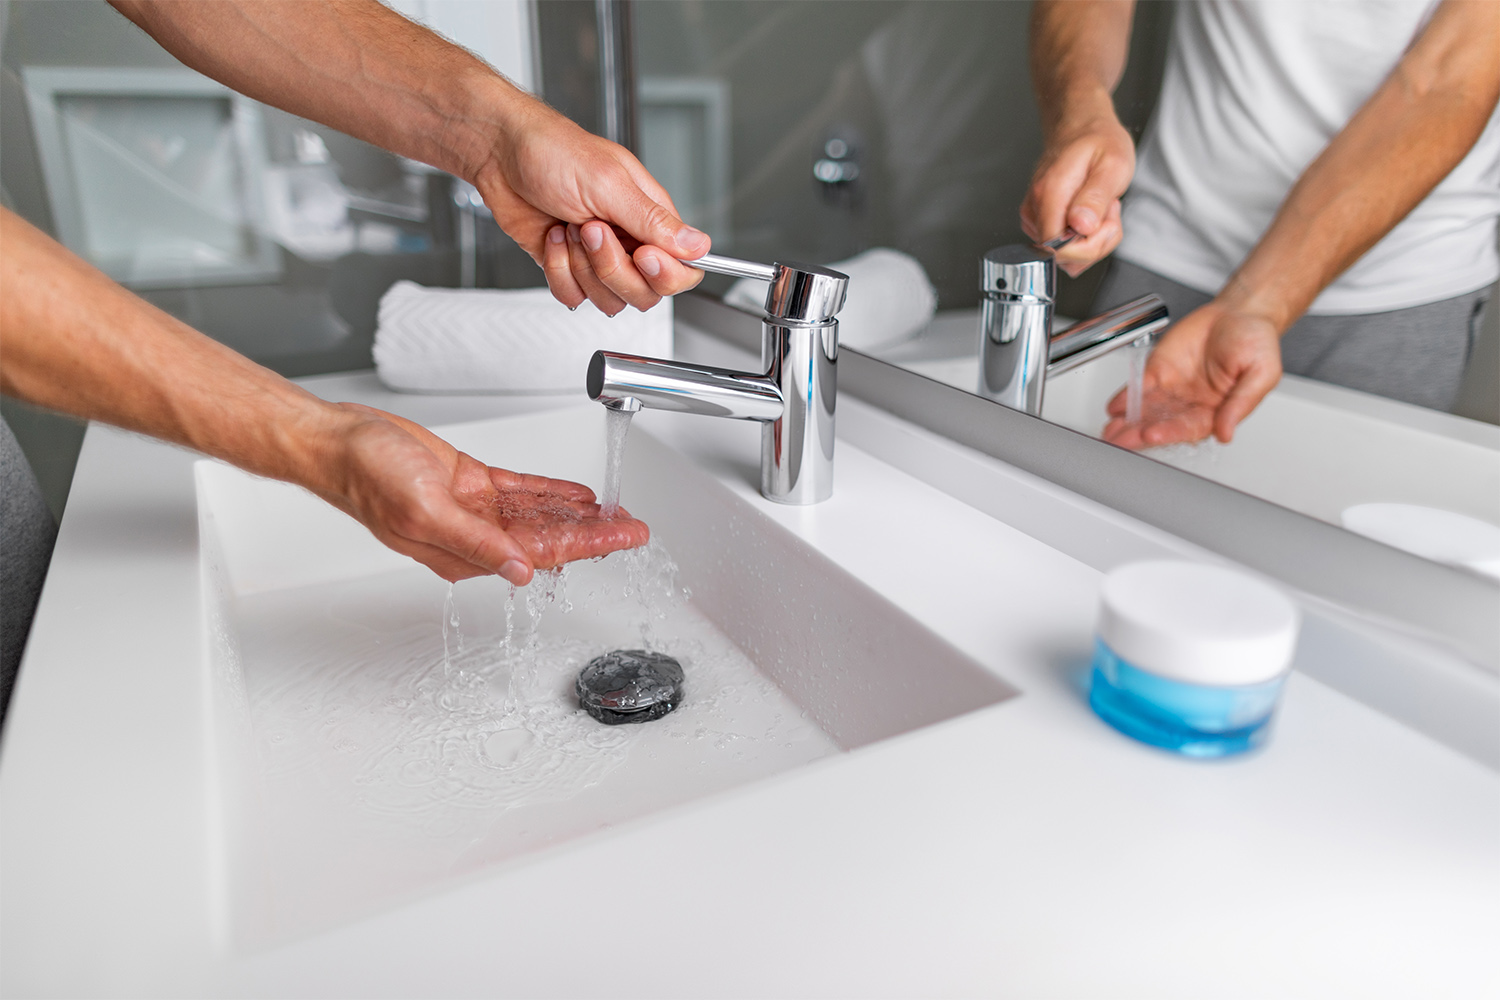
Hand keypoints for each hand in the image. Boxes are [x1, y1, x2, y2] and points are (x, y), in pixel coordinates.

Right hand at [313, 403, 648, 584]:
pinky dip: (552, 492)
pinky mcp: (469, 483)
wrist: (339, 441)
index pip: (542, 553)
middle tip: (637, 528)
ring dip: (580, 515)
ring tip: (619, 514)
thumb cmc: (366, 477)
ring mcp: (473, 510)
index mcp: (463, 553)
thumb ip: (475, 543)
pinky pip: (521, 491)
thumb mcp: (424, 510)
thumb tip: (520, 571)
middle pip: (550, 537)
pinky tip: (579, 496)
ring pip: (541, 515)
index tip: (626, 540)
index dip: (591, 546)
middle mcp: (474, 536)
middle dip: (597, 534)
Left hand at [475, 100, 707, 314]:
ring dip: (582, 268)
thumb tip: (698, 246)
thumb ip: (654, 221)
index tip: (641, 255)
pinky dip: (558, 272)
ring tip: (571, 227)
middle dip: (612, 268)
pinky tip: (554, 238)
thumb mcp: (609, 183)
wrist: (500, 155)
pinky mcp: (568, 268)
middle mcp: (628, 241)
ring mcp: (598, 258)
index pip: (683, 268)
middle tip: (592, 230)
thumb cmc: (552, 152)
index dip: (666, 274)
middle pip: (646, 292)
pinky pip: (574, 297)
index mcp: (650, 217)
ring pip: (609, 299)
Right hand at [1020, 113, 1133, 275]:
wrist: (1081, 126)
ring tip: (1101, 207)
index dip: (1088, 246)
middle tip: (1109, 210)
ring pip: (1065, 255)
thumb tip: (1081, 227)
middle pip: (1062, 256)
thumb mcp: (1112, 164)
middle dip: (1096, 243)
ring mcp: (1035, 217)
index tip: (1106, 222)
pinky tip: (1091, 213)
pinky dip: (1085, 237)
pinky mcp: (1040, 222)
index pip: (1058, 249)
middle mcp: (1035, 208)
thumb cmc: (1098, 142)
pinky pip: (1064, 247)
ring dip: (1093, 240)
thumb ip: (1095, 198)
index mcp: (1049, 194)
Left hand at [1102, 301, 1282, 447]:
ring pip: (1146, 409)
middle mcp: (1191, 404)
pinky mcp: (1159, 370)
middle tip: (1120, 440)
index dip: (1170, 432)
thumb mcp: (1261, 373)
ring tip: (1110, 431)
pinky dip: (1126, 396)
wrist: (1240, 312)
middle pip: (1162, 423)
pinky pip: (1140, 385)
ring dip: (1127, 421)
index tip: (1152, 435)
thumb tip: (1226, 434)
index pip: (1189, 428)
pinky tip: (1115, 407)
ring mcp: (1174, 389)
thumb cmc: (1256, 342)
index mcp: (1216, 411)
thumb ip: (1241, 404)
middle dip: (1139, 433)